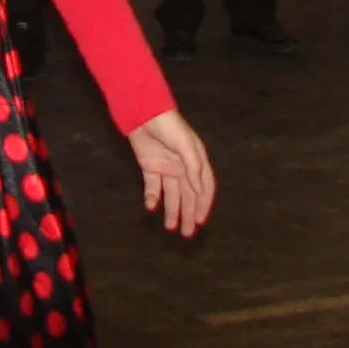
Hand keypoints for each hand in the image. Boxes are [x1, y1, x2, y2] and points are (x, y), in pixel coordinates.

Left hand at [127, 109, 215, 237]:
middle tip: (187, 234)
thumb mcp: (186, 145)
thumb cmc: (170, 126)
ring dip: (172, 211)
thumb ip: (193, 168)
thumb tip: (200, 191)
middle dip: (188, 214)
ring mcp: (166, 167)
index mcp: (196, 161)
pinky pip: (152, 186)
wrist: (143, 113)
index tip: (200, 221)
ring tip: (170, 228)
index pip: (204, 187)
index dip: (203, 204)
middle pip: (188, 195)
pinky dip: (152, 197)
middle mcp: (183, 167)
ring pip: (171, 195)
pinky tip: (150, 206)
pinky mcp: (149, 166)